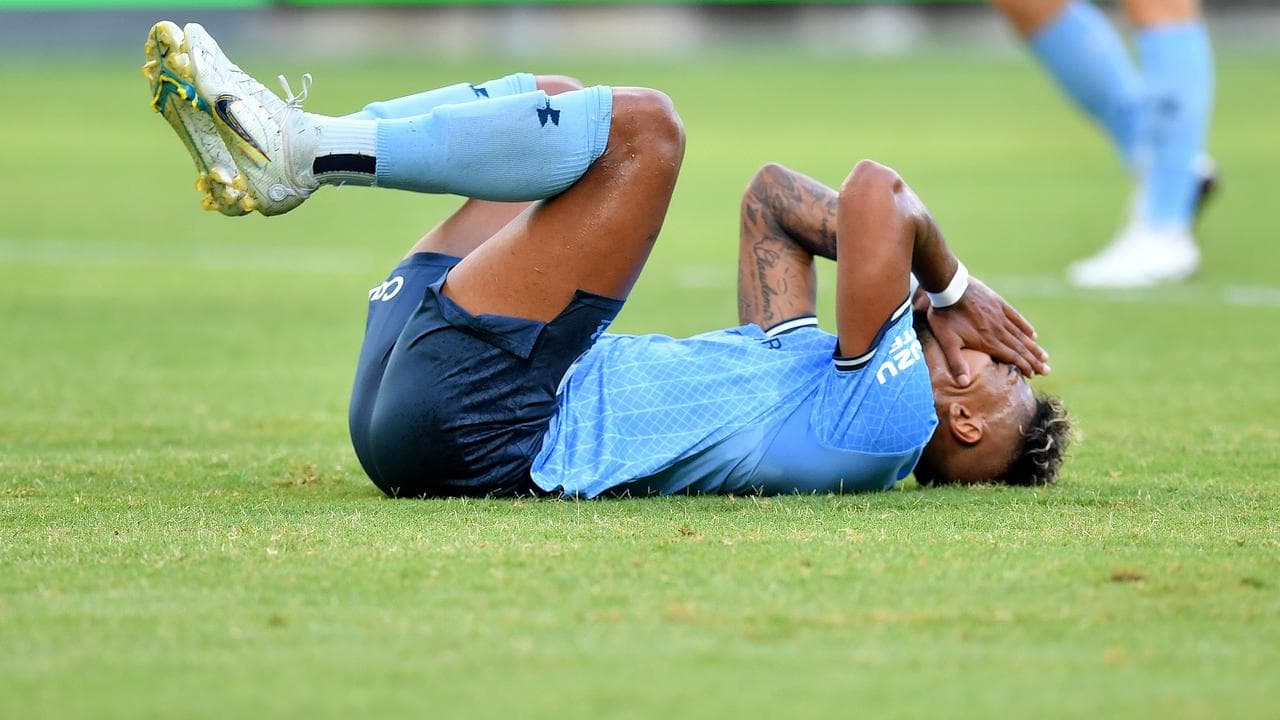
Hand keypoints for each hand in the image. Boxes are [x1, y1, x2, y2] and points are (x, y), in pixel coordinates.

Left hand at [925, 277, 1049, 384]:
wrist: (949, 288)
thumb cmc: (945, 316)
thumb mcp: (947, 342)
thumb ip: (956, 363)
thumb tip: (963, 384)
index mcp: (988, 342)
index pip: (1011, 357)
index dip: (1024, 367)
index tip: (1033, 375)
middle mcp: (998, 330)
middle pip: (1020, 348)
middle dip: (1034, 361)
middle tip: (1047, 370)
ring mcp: (1000, 316)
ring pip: (1021, 335)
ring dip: (1033, 347)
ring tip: (1045, 356)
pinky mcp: (999, 303)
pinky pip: (1017, 317)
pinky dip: (1026, 327)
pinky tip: (1033, 334)